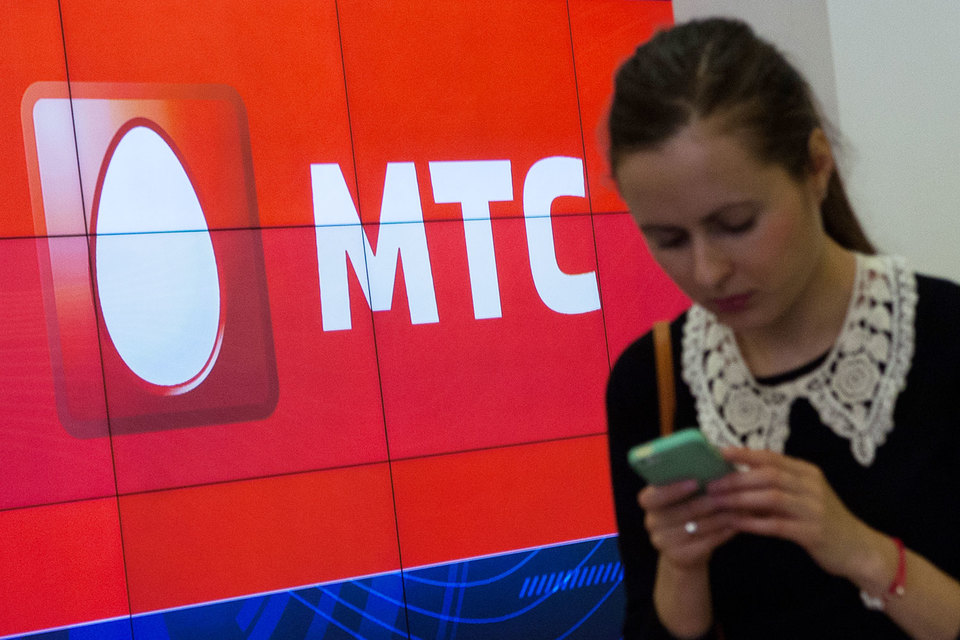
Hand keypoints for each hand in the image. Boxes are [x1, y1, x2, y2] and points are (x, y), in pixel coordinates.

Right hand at [638, 479, 736, 570]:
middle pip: (679, 512)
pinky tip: (735, 526)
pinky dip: (722, 534)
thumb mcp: (684, 496)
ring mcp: (663, 542)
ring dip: (719, 518)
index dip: (672, 490)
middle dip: (706, 503)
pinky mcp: (678, 557)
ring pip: (695, 528)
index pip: (651, 496)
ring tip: (737, 509)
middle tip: (728, 495)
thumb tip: (714, 463)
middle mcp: (651, 522)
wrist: (687, 550)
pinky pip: (704, 544)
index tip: (695, 482)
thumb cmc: (689, 512)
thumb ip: (692, 481)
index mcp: (649, 501)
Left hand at [707, 447, 876, 579]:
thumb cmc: (823, 519)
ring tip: (718, 502)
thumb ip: (777, 485)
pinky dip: (754, 523)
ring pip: (772, 497)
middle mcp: (812, 486)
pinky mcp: (813, 533)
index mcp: (807, 472)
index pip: (771, 457)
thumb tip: (736, 477)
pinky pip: (777, 525)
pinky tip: (735, 523)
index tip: (718, 451)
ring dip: (741, 499)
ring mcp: (814, 509)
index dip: (744, 454)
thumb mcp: (803, 495)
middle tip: (711, 484)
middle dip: (736, 479)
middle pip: (769, 475)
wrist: (858, 548)